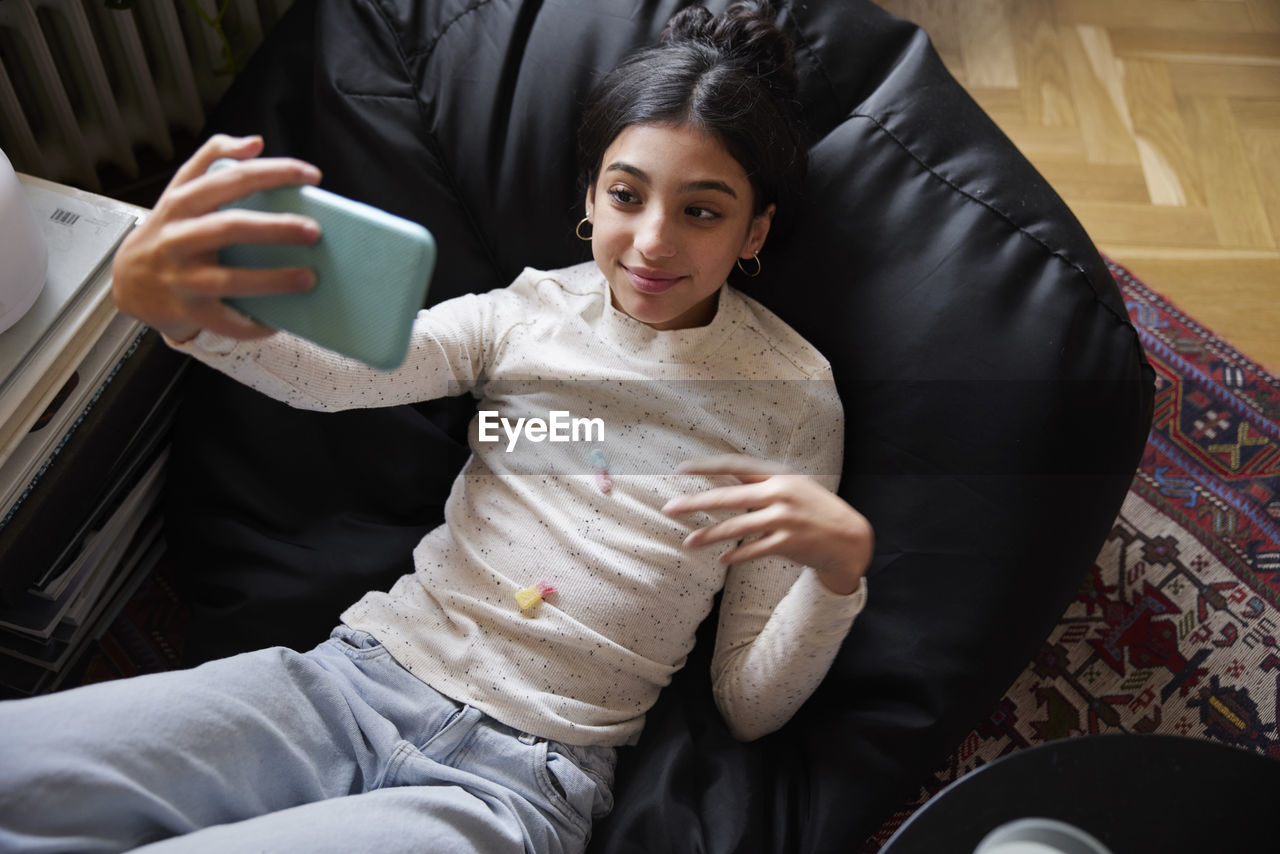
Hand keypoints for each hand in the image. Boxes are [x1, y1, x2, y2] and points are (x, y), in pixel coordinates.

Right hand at [111, 134, 322, 342]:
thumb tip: (254, 143)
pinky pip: (224, 321)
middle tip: (314, 231)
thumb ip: (212, 160)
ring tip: (309, 278)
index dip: (274, 174)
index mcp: (181, 203)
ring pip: (228, 280)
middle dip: (274, 228)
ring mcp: (180, 277)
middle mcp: (177, 238)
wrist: (127, 282)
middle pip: (229, 228)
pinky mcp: (185, 311)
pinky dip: (252, 324)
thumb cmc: (167, 232)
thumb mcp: (179, 191)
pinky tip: (279, 321)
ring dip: (272, 280)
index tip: (312, 176)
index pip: (231, 179)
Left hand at [662, 454, 872, 594]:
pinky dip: (736, 556)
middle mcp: (779, 493)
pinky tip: (721, 561)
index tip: (680, 469)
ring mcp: (784, 519)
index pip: (735, 465)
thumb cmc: (814, 510)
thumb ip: (761, 483)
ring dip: (709, 535)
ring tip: (688, 542)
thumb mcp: (792, 487)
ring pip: (736, 526)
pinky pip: (753, 550)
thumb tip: (727, 476)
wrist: (848, 538)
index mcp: (778, 476)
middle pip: (728, 496)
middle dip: (695, 503)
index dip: (706, 467)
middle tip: (669, 509)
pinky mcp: (788, 543)